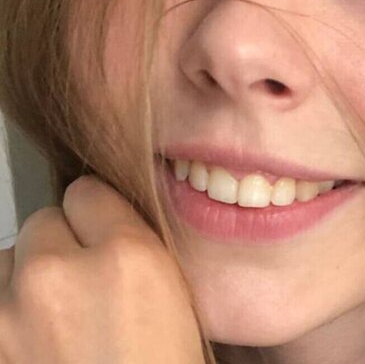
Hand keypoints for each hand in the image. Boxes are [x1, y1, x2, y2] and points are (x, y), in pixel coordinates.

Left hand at [0, 176, 203, 363]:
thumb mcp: (181, 305)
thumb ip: (141, 252)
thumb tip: (114, 224)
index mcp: (127, 258)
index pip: (88, 191)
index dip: (101, 217)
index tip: (110, 239)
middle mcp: (60, 275)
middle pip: (43, 221)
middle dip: (62, 247)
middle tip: (88, 289)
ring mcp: (8, 313)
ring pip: (8, 261)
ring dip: (28, 281)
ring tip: (61, 319)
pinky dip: (11, 318)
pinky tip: (43, 340)